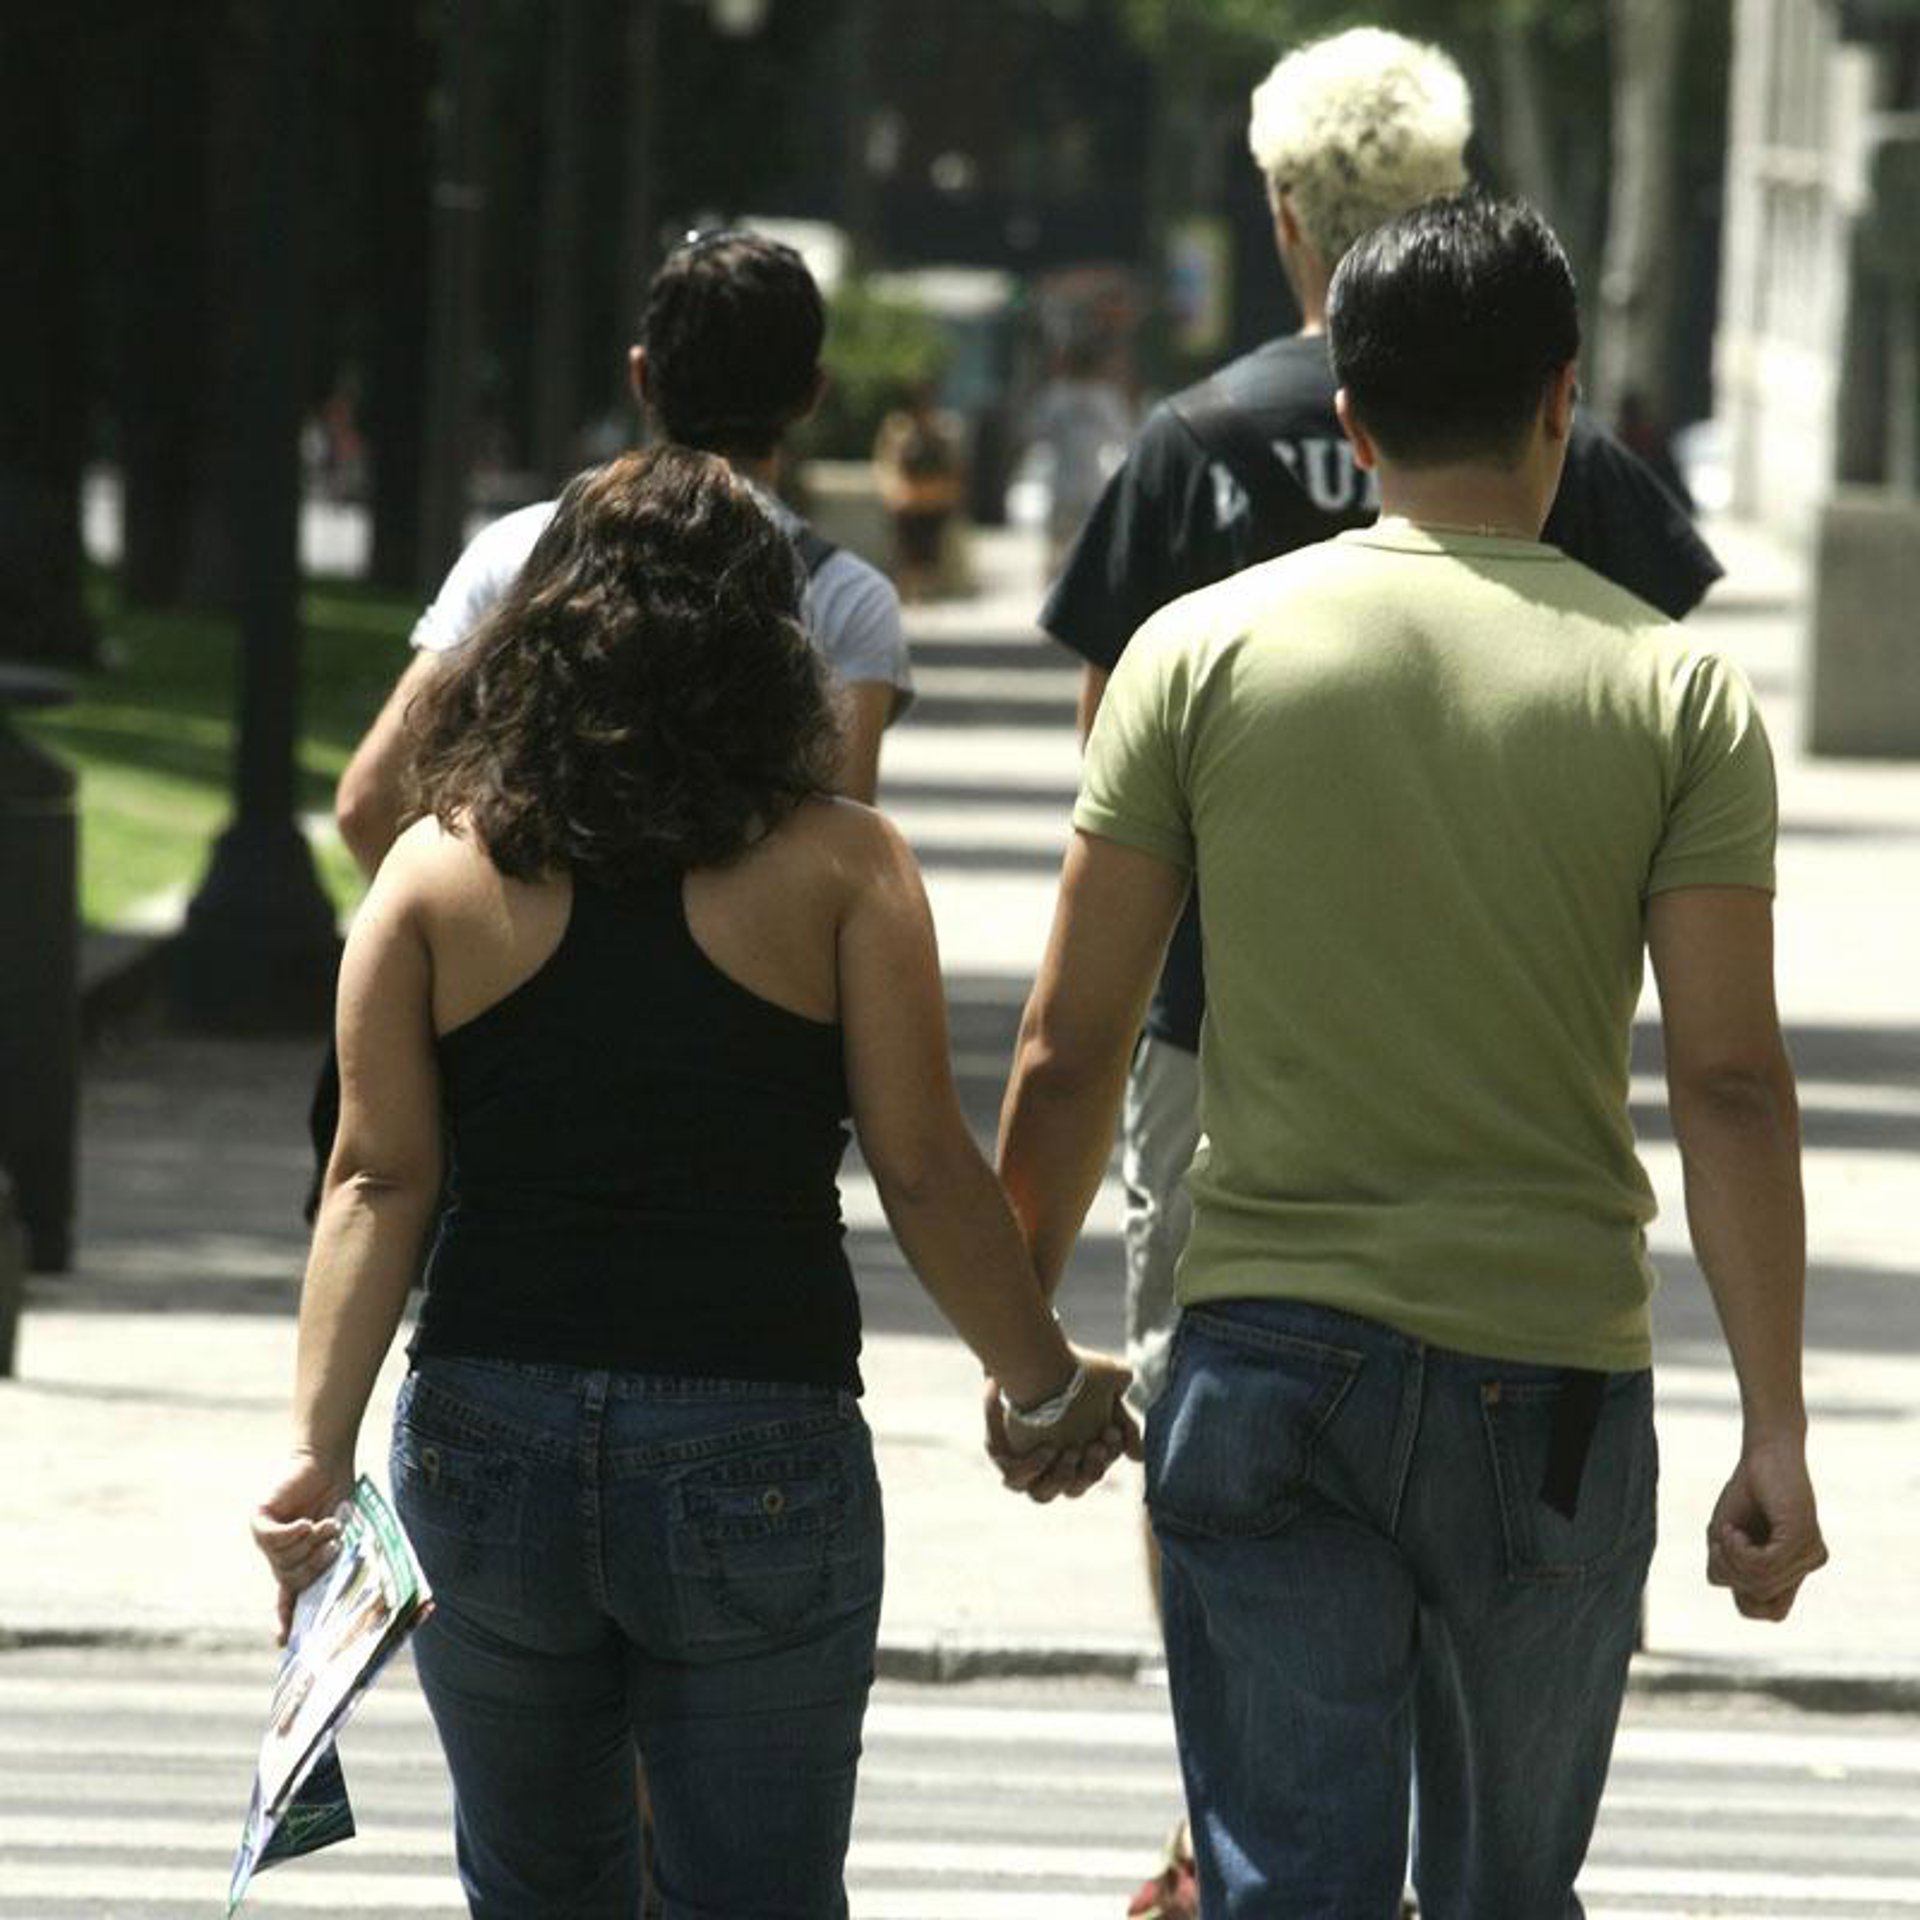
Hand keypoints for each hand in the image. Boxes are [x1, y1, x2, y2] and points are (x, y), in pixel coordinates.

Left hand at [252, 1451, 353, 1645]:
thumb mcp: (344, 1535)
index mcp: (300, 1561)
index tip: (283, 1642)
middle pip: (293, 1580)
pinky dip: (293, 1533)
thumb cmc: (340, 1496)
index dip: (286, 1619)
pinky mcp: (261, 1520)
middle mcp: (281, 1554)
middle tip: (334, 1546)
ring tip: (324, 1523)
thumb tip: (363, 1590)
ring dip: (311, 1543)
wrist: (327, 1461)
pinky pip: (274, 1540)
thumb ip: (343, 1559)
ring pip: (284, 1561)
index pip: (289, 1597)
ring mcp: (268, 1538)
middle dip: (317, 1566)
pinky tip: (305, 1522)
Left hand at [982, 1353, 1142, 1502]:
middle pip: (1072, 1490)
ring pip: (1042, 1494)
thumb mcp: (1108, 1392)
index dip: (1103, 1461)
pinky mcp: (1004, 1455)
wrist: (1035, 1351)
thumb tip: (1137, 1457)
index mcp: (1076, 1456)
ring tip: (1069, 1450)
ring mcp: (1025, 1462)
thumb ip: (1126, 1425)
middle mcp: (1050, 1464)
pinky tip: (1048, 1448)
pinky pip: (1014, 1480)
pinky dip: (1032, 1469)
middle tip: (1093, 1446)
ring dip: (1061, 1476)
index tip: (1111, 1433)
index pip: (1093, 1474)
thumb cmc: (1073, 1372)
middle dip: (1087, 1471)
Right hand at [1706, 1437, 1826, 1621]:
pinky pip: (1764, 1565)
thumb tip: (1732, 1585)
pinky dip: (1738, 1550)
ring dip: (1730, 1559)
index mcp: (1793, 1568)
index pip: (1771, 1612)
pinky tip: (1733, 1530)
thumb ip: (1731, 1569)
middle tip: (1720, 1545)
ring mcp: (1809, 1554)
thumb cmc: (1745, 1493)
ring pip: (1761, 1584)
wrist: (1764, 1454)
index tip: (1727, 1559)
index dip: (1741, 1595)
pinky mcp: (1802, 1538)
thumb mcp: (1728, 1539)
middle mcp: (1807, 1565)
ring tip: (1726, 1531)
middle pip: (1763, 1606)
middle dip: (1732, 1578)